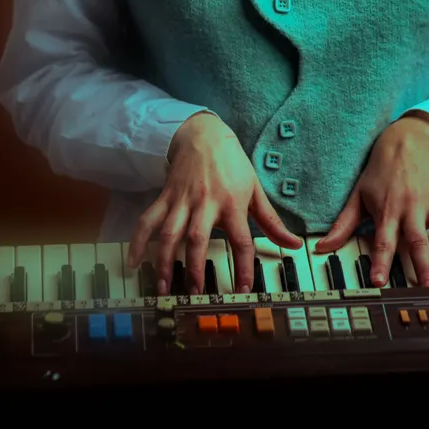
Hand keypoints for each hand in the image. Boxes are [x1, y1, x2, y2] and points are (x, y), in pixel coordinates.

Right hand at [126, 111, 301, 294]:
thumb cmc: (232, 164)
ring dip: (163, 261)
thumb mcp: (255, 190)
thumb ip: (272, 221)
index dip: (244, 267)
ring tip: (162, 286)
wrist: (204, 135)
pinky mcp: (165, 197)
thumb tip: (294, 244)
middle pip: (197, 238)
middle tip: (194, 293)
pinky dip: (138, 240)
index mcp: (232, 204)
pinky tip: (134, 261)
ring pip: (169, 233)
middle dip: (194, 268)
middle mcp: (206, 203)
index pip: (241, 240)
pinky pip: (148, 220)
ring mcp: (182, 201)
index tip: (243, 290)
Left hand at [312, 115, 428, 286]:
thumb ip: (343, 225)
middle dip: (423, 264)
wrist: (406, 142)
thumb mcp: (358, 195)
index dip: (380, 261)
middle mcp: (412, 210)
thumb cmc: (379, 172)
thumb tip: (321, 247)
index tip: (379, 281)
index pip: (383, 240)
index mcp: (388, 211)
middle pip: (418, 240)